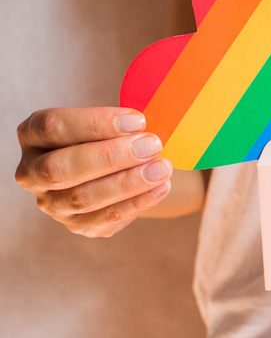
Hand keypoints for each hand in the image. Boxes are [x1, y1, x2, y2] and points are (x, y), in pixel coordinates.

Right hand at [15, 107, 172, 237]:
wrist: (124, 170)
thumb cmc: (115, 136)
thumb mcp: (110, 122)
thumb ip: (121, 122)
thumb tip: (145, 126)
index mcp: (33, 136)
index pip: (52, 126)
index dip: (96, 122)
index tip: (138, 120)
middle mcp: (32, 172)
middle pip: (60, 167)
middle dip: (110, 156)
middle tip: (152, 145)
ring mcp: (51, 203)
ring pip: (82, 197)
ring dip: (127, 182)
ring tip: (162, 168)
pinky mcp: (77, 225)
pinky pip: (106, 218)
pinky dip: (137, 202)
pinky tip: (161, 187)